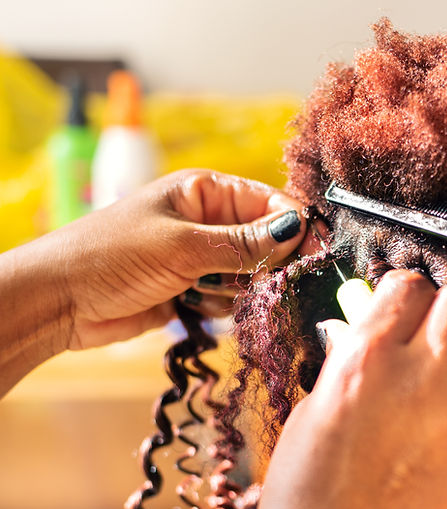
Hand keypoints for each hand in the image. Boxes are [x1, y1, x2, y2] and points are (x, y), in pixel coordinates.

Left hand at [56, 168, 306, 349]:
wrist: (58, 300)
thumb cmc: (110, 255)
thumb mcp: (182, 246)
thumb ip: (244, 243)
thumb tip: (297, 229)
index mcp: (205, 192)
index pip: (271, 202)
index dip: (296, 226)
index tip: (317, 255)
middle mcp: (208, 221)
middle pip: (268, 241)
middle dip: (266, 265)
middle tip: (254, 282)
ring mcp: (201, 257)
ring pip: (252, 275)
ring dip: (237, 290)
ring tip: (203, 293)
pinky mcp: (194, 289)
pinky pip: (231, 299)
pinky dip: (221, 307)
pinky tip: (192, 307)